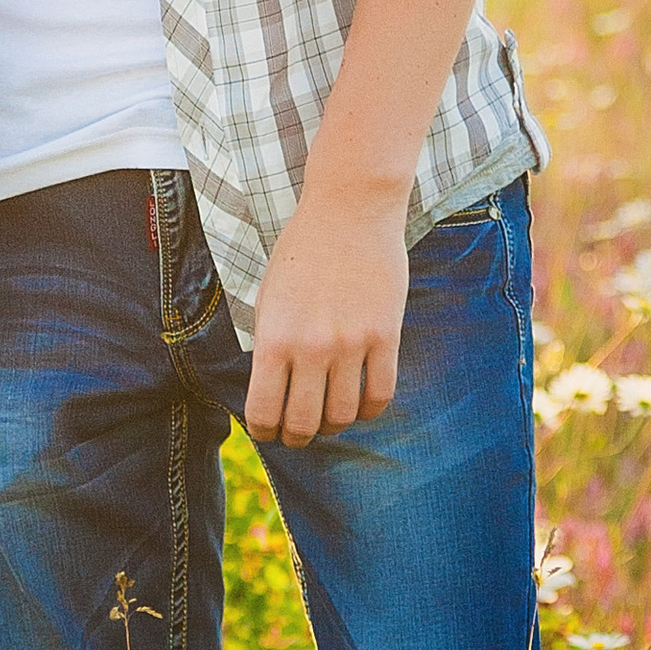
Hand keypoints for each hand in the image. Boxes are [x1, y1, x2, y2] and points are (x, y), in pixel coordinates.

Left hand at [243, 186, 409, 447]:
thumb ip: (271, 346)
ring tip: (330, 419)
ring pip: (344, 415)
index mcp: (273, 337)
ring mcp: (352, 343)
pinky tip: (361, 405)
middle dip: (297, 438)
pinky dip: (370, 410)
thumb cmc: (301, 252)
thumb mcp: (269, 298)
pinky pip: (381, 394)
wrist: (349, 211)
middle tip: (298, 435)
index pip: (264, 411)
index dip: (264, 432)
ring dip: (334, 426)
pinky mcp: (386, 336)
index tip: (268, 433)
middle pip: (304, 423)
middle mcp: (311, 347)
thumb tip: (272, 393)